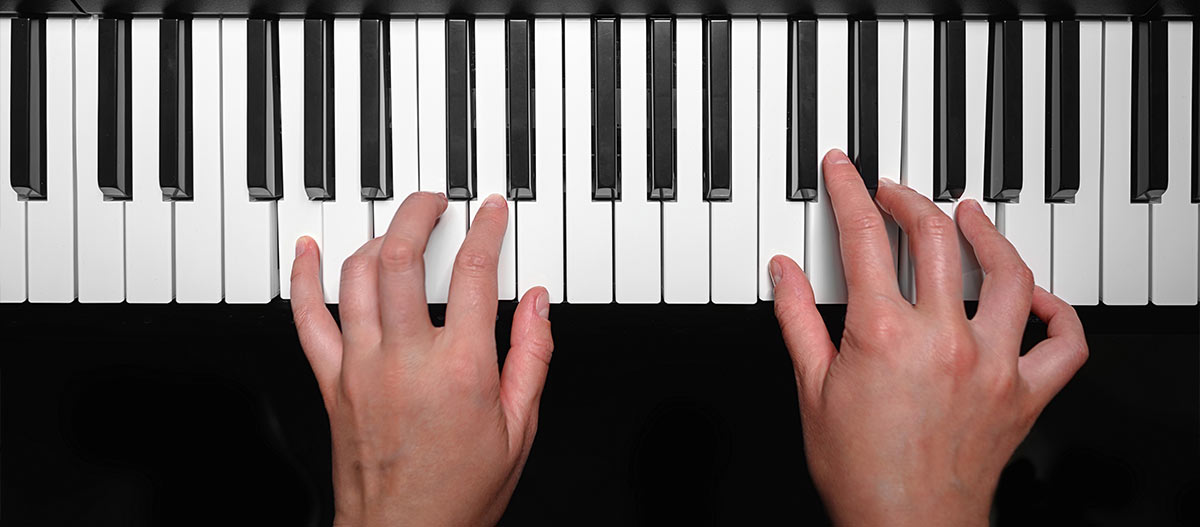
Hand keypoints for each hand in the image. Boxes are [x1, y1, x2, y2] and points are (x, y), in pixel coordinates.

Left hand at [289, 192, 553, 525]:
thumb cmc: (458, 492)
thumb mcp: (519, 430)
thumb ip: (532, 359)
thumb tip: (538, 305)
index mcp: (460, 369)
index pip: (474, 273)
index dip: (486, 230)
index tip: (491, 213)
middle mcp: (405, 358)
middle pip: (405, 256)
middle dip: (421, 212)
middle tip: (437, 201)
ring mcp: (361, 366)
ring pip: (358, 275)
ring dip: (378, 235)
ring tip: (397, 222)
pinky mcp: (330, 381)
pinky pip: (306, 317)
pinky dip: (302, 277)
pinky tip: (307, 251)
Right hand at [770, 150, 1087, 525]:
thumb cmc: (860, 471)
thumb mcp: (812, 389)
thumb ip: (797, 320)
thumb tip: (784, 271)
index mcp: (884, 334)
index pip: (866, 237)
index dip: (850, 191)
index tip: (846, 169)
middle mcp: (945, 339)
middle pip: (937, 238)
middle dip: (911, 200)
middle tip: (894, 192)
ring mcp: (993, 364)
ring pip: (1011, 275)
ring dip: (988, 236)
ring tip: (969, 217)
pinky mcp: (1024, 394)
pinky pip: (1065, 342)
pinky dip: (1058, 312)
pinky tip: (1036, 296)